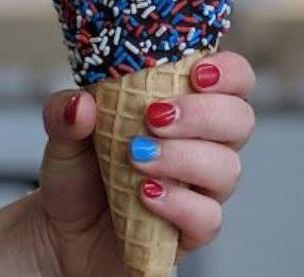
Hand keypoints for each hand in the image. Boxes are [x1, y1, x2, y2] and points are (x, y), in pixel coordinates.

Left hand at [34, 52, 255, 276]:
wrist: (63, 231)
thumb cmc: (78, 174)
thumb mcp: (63, 135)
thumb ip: (66, 112)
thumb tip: (80, 105)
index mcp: (186, 106)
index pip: (233, 79)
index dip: (229, 71)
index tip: (198, 73)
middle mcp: (204, 144)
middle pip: (240, 119)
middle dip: (203, 114)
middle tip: (155, 117)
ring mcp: (203, 188)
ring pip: (227, 167)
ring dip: (183, 157)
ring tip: (136, 157)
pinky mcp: (193, 229)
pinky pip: (208, 217)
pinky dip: (178, 203)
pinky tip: (146, 194)